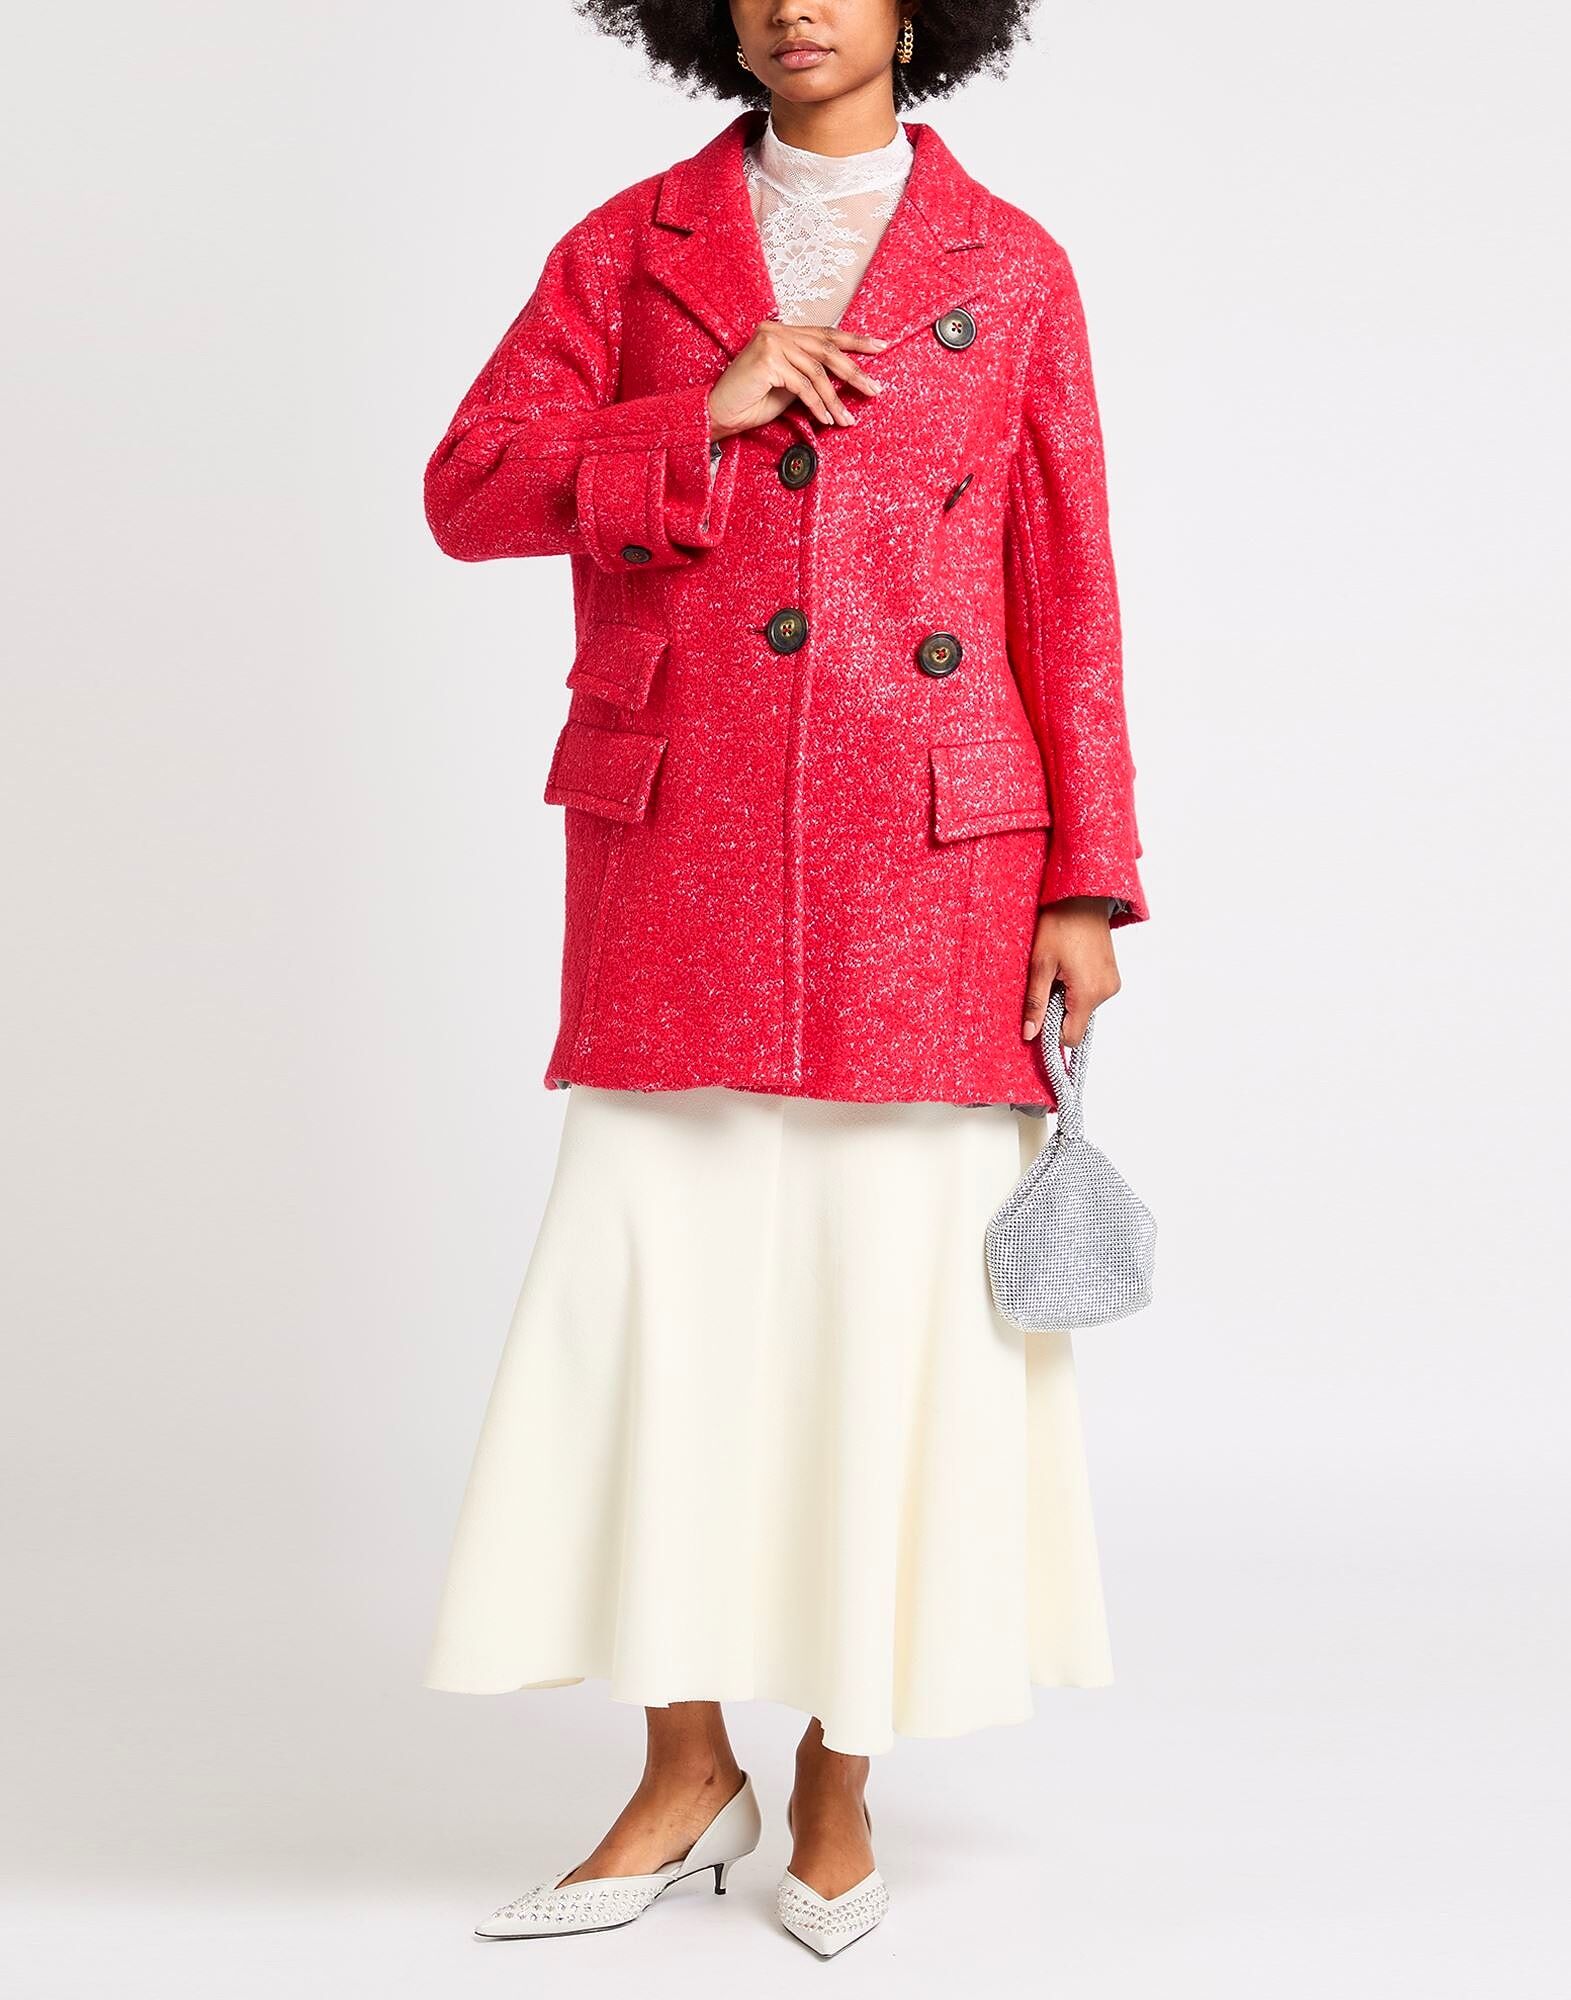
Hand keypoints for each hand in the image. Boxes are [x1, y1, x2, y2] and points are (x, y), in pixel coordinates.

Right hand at [708, 321, 886, 437]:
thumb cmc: (752, 402)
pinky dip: (817, 405)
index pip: (825, 334)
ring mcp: (771, 343)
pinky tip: (825, 420)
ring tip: (847, 419)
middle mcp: (777, 331)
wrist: (720, 414)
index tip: (881, 347)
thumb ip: (812, 375)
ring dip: (835, 399)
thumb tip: (846, 379)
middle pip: (827, 349)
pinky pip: (803, 385)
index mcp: (783, 332)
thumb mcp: (790, 385)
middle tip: (875, 389)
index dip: (855, 340)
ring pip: (817, 371)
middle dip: (854, 371)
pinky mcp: (767, 360)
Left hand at [1023, 898, 1120, 1047]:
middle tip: (1048, 980)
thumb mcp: (1040, 964)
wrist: (1082, 896)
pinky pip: (1091, 993)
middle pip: (1077, 1022)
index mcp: (1089, 993)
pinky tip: (1069, 965)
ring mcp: (1112, 983)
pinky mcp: (1112, 975)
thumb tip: (1029, 1034)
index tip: (1040, 1010)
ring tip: (1059, 968)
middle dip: (1058, 1009)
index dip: (1051, 1030)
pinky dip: (1077, 987)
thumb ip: (1036, 1002)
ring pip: (1083, 1008)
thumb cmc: (1060, 924)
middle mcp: (1106, 992)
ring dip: (1067, 996)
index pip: (1071, 1037)